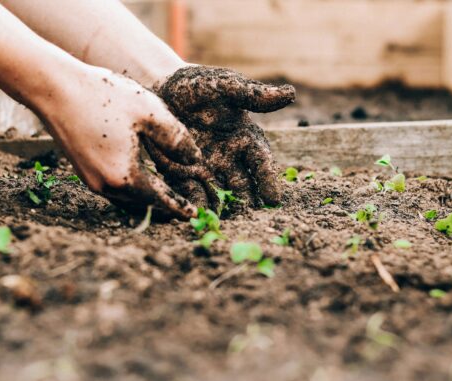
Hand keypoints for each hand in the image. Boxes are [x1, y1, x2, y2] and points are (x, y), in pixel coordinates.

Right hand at [39, 65, 201, 218]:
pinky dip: (131, 189)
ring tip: (166, 196)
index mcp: (125, 176)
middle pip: (143, 204)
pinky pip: (114, 188)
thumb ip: (177, 138)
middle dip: (164, 206)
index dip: (179, 207)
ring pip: (127, 198)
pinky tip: (141, 178)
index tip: (194, 215)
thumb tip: (195, 159)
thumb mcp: (149, 112)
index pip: (160, 199)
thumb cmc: (103, 96)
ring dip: (147, 199)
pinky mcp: (82, 171)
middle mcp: (106, 186)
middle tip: (184, 208)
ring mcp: (91, 180)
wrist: (54, 88)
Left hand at [152, 65, 295, 207]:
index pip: (261, 163)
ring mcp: (207, 169)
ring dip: (224, 209)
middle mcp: (230, 158)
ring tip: (226, 224)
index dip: (268, 180)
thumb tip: (290, 94)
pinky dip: (196, 204)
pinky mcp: (183, 174)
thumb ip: (253, 94)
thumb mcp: (225, 86)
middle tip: (252, 220)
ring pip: (220, 194)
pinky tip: (198, 216)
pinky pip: (192, 193)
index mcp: (245, 139)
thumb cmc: (198, 85)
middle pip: (243, 186)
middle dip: (248, 203)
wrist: (161, 88)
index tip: (274, 199)